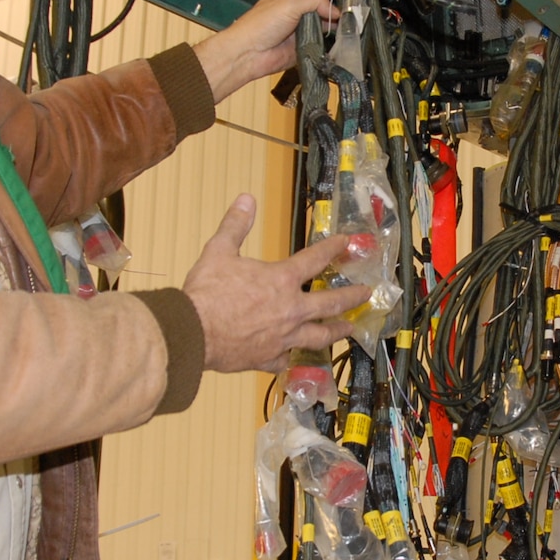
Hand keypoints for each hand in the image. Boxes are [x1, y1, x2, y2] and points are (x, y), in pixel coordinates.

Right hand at [181, 194, 372, 371]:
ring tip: (348, 329)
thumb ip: (236, 225)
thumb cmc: (207, 292)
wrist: (193, 332)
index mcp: (281, 280)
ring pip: (318, 336)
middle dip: (351, 297)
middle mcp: (290, 310)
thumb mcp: (219, 250)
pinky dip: (291, 357)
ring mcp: (282, 338)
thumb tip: (246, 200)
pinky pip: (286, 359)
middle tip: (366, 294)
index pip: (314, 260)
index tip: (345, 243)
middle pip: (330, 303)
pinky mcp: (267, 358)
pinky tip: (294, 357)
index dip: (332, 248)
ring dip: (336, 331)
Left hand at [191, 0, 343, 101]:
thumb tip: (334, 11)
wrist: (251, 53)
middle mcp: (297, 5)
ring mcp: (302, 23)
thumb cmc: (261, 24)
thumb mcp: (289, 2)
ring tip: (353, 9)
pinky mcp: (306, 41)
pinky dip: (335, 34)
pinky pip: (324, 36)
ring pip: (325, 15)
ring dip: (337, 13)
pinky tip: (344, 30)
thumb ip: (314, 0)